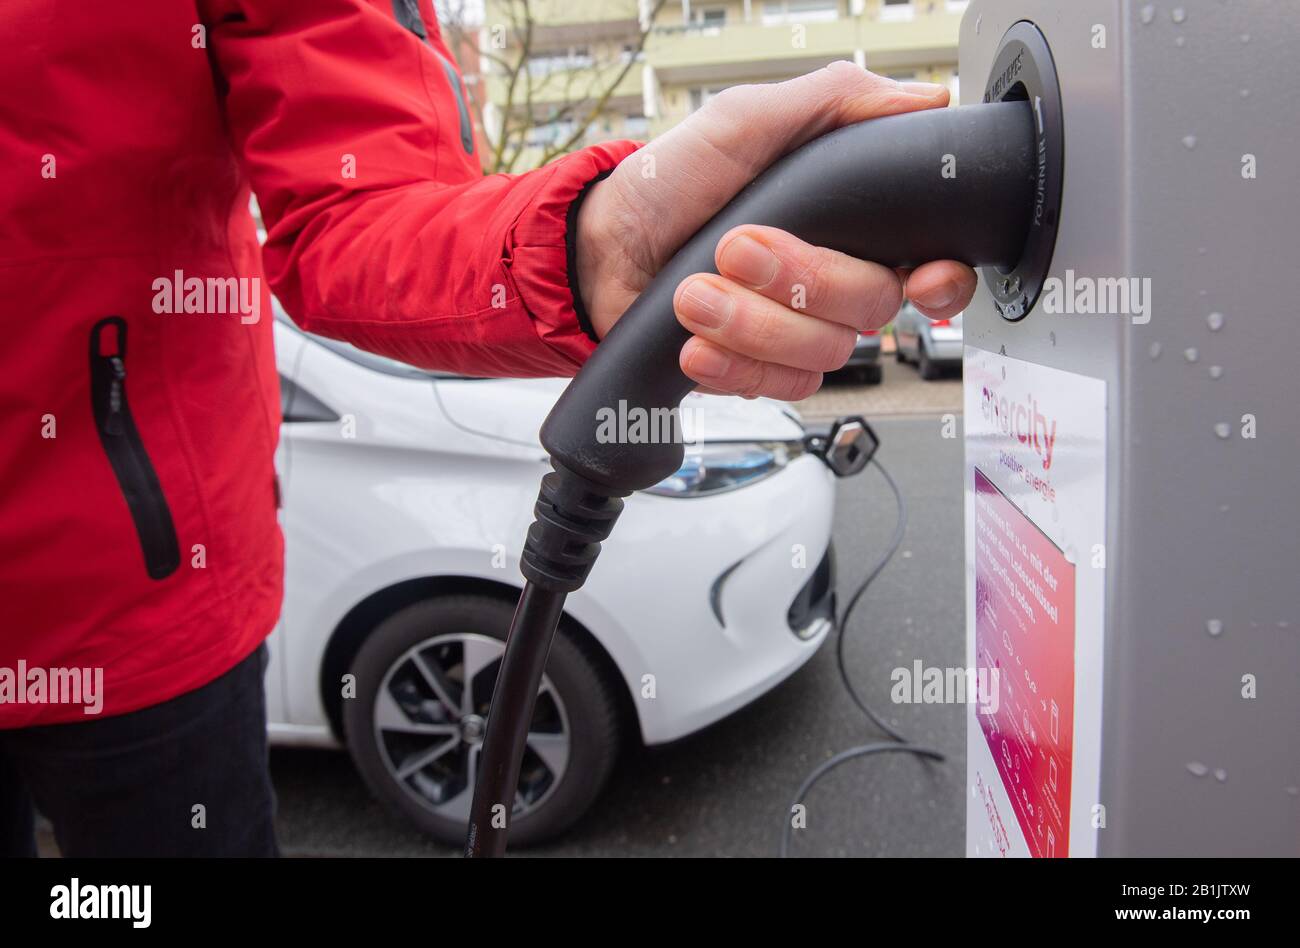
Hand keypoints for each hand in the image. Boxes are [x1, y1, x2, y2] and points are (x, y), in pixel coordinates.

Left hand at [575, 62, 975, 398]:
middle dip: (799, 279)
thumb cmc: (670, 182)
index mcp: (850, 225)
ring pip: (823, 353)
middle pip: (873, 308)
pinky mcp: (759, 372)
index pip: (934, 267)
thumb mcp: (750, 119)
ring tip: (693, 291)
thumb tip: (923, 100)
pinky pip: (778, 388)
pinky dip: (730, 364)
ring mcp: (796, 332)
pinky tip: (695, 341)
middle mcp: (833, 282)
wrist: (603, 249)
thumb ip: (838, 102)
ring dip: (749, 322)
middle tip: (735, 248)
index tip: (918, 275)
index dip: (940, 279)